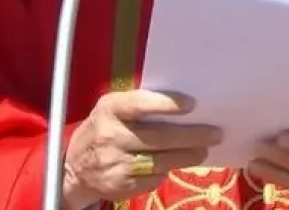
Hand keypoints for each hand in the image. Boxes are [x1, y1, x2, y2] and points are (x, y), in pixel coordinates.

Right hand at [62, 90, 221, 209]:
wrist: (74, 168)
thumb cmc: (103, 129)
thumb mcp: (112, 110)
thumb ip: (139, 105)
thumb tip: (184, 104)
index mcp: (110, 109)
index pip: (140, 104)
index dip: (167, 104)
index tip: (192, 104)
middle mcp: (110, 136)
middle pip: (159, 138)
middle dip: (191, 136)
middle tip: (214, 133)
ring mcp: (116, 164)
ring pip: (161, 161)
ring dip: (187, 156)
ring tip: (203, 150)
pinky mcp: (122, 185)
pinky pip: (153, 178)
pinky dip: (168, 170)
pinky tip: (177, 163)